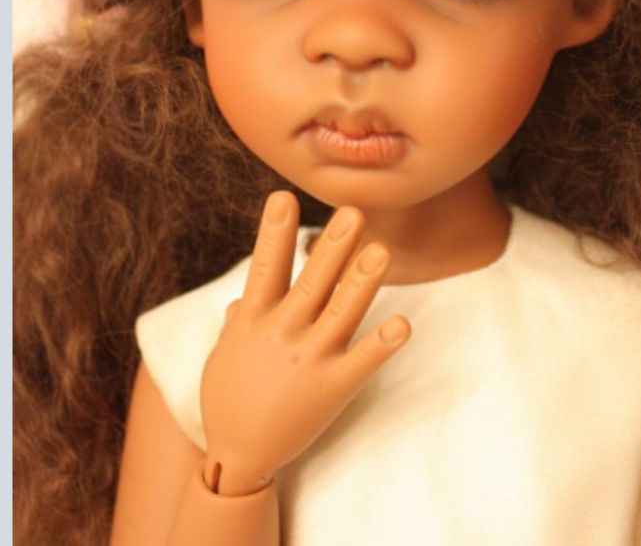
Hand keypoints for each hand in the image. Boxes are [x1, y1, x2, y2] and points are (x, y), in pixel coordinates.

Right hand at [199, 191, 410, 495]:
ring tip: (382, 251)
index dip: (274, 233)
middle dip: (332, 247)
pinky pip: (362, 361)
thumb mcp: (225, 352)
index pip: (265, 267)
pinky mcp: (332, 388)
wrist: (237, 457)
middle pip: (311, 283)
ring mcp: (308, 361)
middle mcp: (281, 334)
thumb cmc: (229, 397)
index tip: (283, 197)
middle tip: (353, 212)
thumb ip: (240, 320)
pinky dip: (382, 343)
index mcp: (253, 319)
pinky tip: (402, 324)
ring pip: (341, 313)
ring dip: (362, 282)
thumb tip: (241, 297)